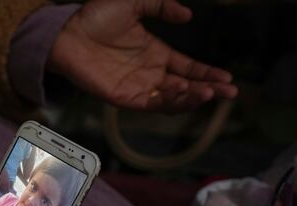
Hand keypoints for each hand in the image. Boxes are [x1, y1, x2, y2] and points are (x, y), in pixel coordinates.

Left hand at [48, 0, 237, 112]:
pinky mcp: (123, 97)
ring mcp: (137, 86)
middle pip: (185, 87)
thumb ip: (161, 6)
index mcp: (155, 54)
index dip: (207, 74)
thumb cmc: (95, 17)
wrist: (67, 32)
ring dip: (191, 98)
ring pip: (171, 100)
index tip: (227, 78)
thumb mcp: (135, 3)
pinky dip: (168, 101)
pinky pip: (151, 104)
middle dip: (208, 90)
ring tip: (208, 92)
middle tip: (230, 93)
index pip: (188, 68)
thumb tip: (187, 15)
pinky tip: (183, 92)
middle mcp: (149, 73)